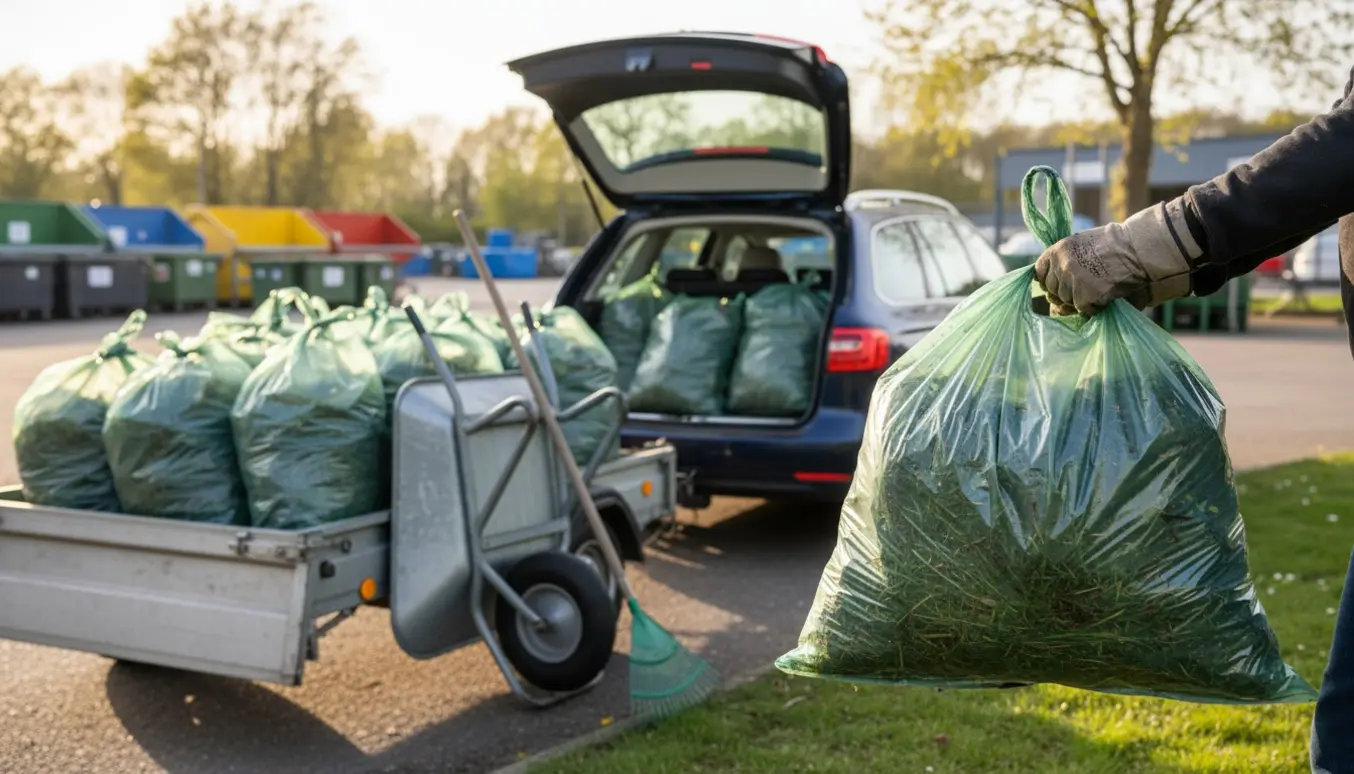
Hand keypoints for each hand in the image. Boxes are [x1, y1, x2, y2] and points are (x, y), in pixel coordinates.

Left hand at [1034, 199, 1202, 315]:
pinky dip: (1094, 307)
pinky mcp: (1085, 296)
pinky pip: (1083, 309)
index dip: (1050, 280)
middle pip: (1052, 290)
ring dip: (1080, 299)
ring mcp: (1072, 281)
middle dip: (1066, 292)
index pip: (1039, 273)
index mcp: (1056, 250)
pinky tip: (1105, 295)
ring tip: (1098, 287)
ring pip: (1067, 301)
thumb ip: (1064, 259)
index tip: (1060, 284)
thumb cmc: (1113, 245)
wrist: (1137, 249)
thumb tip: (1049, 282)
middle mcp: (1060, 265)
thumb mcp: (1081, 244)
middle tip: (1085, 287)